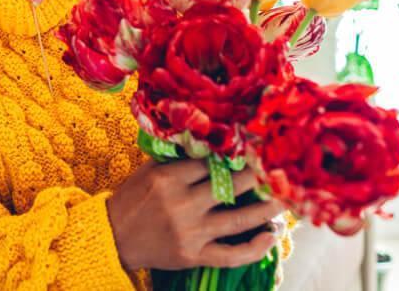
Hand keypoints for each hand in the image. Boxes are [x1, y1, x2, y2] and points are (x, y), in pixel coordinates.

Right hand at [107, 160, 284, 270]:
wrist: (113, 236)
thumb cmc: (131, 199)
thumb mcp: (148, 171)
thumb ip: (176, 159)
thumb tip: (207, 143)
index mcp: (168, 179)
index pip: (209, 163)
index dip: (233, 156)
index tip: (252, 149)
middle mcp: (181, 204)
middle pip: (229, 187)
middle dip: (256, 177)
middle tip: (278, 169)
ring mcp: (190, 232)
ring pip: (238, 220)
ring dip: (266, 210)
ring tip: (286, 199)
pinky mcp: (194, 256)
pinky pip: (231, 255)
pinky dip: (255, 247)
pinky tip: (271, 235)